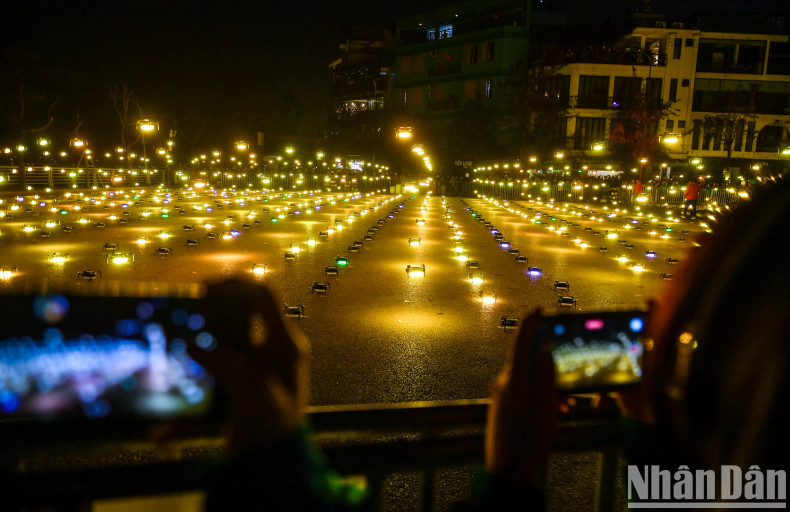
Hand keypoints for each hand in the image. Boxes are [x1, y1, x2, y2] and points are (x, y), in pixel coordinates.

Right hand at [188, 279, 308, 452]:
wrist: (273, 469)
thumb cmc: (274, 428)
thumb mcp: (251, 390)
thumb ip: (225, 362)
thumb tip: (193, 345)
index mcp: (284, 343)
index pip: (263, 294)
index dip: (235, 283)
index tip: (203, 289)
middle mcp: (271, 351)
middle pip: (237, 317)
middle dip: (208, 317)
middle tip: (182, 318)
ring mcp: (254, 369)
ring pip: (218, 348)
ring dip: (195, 353)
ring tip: (172, 352)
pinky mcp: (237, 390)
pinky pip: (209, 383)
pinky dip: (189, 400)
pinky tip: (162, 430)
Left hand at [485, 309, 557, 487]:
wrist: (508, 470)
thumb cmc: (530, 440)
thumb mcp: (547, 405)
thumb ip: (546, 374)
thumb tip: (544, 349)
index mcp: (515, 379)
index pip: (520, 341)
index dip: (530, 322)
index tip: (540, 310)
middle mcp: (504, 383)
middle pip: (526, 360)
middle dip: (548, 364)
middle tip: (568, 376)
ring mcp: (501, 395)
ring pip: (528, 378)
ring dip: (547, 385)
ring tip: (566, 405)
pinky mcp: (501, 406)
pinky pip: (523, 392)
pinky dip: (539, 396)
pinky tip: (554, 411)